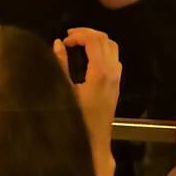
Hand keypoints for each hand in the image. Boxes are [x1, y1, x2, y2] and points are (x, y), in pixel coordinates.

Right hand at [53, 28, 120, 146]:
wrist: (95, 142)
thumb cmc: (78, 118)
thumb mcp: (66, 90)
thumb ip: (62, 64)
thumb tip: (58, 43)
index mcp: (101, 71)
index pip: (94, 40)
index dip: (78, 35)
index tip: (64, 41)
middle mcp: (112, 71)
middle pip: (105, 39)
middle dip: (87, 33)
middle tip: (70, 35)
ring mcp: (117, 78)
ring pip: (112, 46)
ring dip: (97, 39)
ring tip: (79, 41)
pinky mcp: (117, 84)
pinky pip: (114, 57)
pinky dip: (103, 49)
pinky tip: (91, 56)